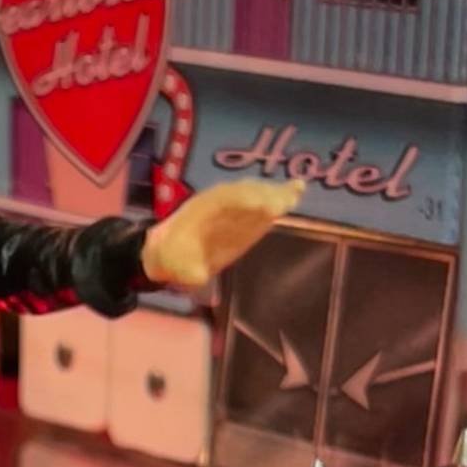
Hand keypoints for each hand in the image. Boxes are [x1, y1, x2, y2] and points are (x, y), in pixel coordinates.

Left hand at [141, 178, 303, 287]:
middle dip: (262, 196)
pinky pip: (262, 205)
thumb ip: (186, 269)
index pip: (221, 201)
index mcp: (197, 212)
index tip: (259, 205)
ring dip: (275, 193)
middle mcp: (216, 204)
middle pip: (242, 194)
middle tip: (285, 200)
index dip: (241, 201)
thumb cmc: (170, 260)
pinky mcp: (244, 218)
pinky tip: (298, 191)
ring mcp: (231, 209)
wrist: (168, 255)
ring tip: (297, 191)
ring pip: (255, 195)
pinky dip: (279, 198)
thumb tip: (196, 276)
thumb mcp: (172, 267)